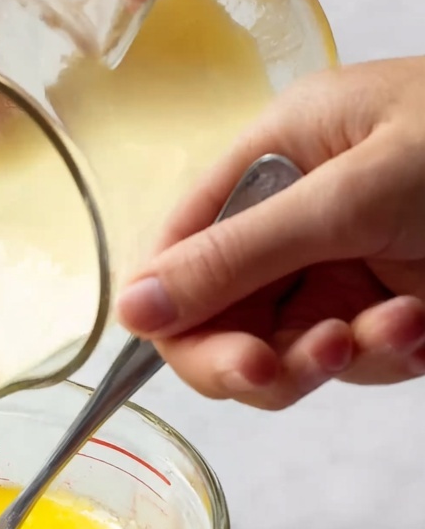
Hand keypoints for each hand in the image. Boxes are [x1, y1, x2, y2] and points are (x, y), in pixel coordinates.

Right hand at [117, 58, 424, 408]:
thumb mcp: (354, 193)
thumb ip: (240, 254)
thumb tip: (132, 309)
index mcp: (273, 159)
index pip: (181, 251)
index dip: (174, 312)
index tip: (206, 355)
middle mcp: (293, 217)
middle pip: (219, 318)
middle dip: (250, 355)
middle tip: (281, 370)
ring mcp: (338, 267)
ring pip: (280, 354)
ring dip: (328, 360)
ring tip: (391, 331)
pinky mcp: (383, 309)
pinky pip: (348, 362)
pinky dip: (384, 358)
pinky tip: (423, 326)